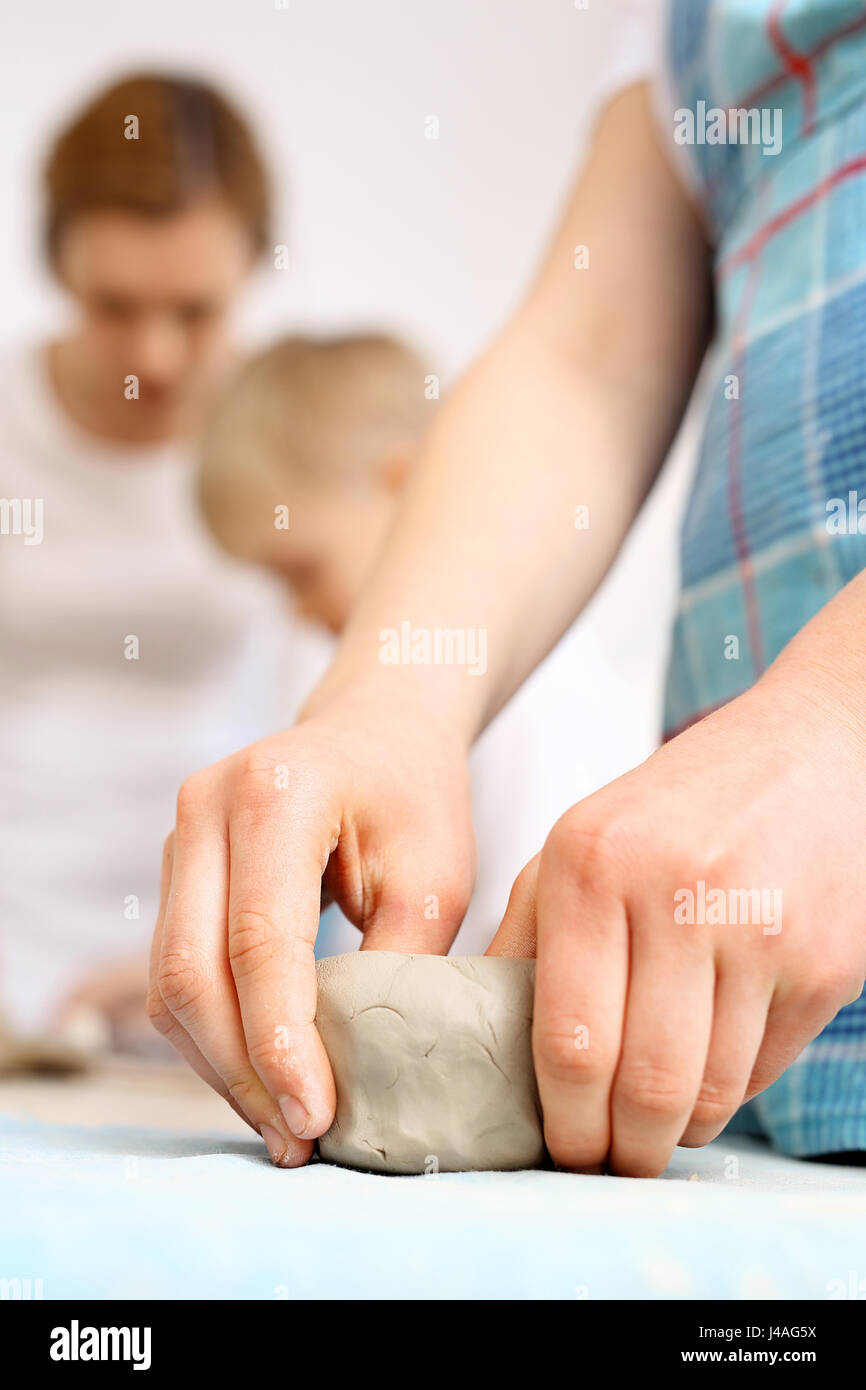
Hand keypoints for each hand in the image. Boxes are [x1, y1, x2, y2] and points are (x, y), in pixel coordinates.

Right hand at [148, 687, 474, 1165]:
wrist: (377, 732)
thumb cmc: (415, 797)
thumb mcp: (434, 877)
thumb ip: (398, 968)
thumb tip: (365, 1081)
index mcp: (277, 792)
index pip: (260, 940)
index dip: (282, 1041)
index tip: (318, 1116)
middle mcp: (205, 807)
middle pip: (192, 968)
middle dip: (243, 1068)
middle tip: (298, 1138)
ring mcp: (179, 836)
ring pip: (170, 982)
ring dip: (220, 1064)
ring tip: (283, 1125)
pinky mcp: (176, 871)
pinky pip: (174, 972)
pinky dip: (211, 1036)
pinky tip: (260, 1078)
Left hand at [490, 669, 865, 1176]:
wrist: (810, 752)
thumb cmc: (679, 810)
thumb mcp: (580, 845)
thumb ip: (524, 937)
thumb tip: (477, 1042)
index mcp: (593, 864)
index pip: (569, 1040)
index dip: (564, 1122)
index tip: (560, 1149)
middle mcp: (677, 895)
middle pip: (644, 1087)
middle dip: (622, 1151)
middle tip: (610, 1161)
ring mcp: (760, 931)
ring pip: (709, 1094)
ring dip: (677, 1132)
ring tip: (657, 1122)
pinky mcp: (824, 963)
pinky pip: (764, 1072)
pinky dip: (729, 1092)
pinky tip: (709, 1065)